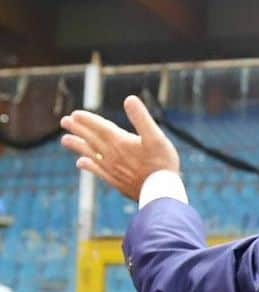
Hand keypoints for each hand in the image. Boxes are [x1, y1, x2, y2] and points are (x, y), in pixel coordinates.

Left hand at [60, 95, 179, 201]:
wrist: (160, 192)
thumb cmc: (162, 163)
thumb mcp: (156, 136)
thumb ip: (141, 118)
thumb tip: (130, 99)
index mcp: (120, 142)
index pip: (100, 128)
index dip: (88, 120)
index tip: (75, 114)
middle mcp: (112, 155)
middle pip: (91, 139)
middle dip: (78, 129)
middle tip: (64, 121)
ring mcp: (112, 169)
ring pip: (90, 154)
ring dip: (77, 146)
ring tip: (64, 140)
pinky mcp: (115, 181)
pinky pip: (96, 170)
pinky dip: (88, 165)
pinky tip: (80, 163)